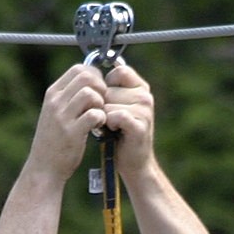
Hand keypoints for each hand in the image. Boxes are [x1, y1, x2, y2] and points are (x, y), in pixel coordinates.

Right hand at [26, 63, 113, 179]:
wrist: (44, 168)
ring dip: (101, 104)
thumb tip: (92, 80)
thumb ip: (70, 96)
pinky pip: (94, 114)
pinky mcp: (71, 133)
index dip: (95, 76)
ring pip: (90, 94)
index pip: (79, 68)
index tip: (98, 91)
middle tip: (102, 104)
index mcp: (53, 93)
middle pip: (86, 77)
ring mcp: (62, 117)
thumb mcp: (56, 112)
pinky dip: (101, 119)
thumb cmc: (54, 140)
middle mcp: (55, 102)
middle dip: (101, 88)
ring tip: (98, 116)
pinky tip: (97, 128)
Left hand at [101, 62, 157, 179]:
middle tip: (110, 120)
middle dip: (103, 106)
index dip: (106, 87)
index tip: (108, 102)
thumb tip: (88, 74)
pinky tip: (114, 131)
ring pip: (108, 104)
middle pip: (109, 90)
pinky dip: (109, 125)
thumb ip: (109, 89)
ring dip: (104, 117)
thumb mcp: (114, 105)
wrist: (132, 162)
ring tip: (113, 127)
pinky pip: (114, 116)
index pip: (118, 72)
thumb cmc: (119, 133)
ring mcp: (145, 110)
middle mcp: (145, 96)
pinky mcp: (140, 125)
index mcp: (140, 87)